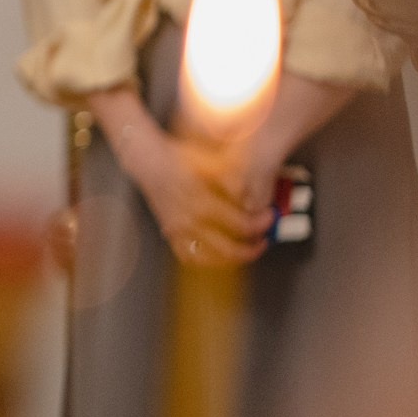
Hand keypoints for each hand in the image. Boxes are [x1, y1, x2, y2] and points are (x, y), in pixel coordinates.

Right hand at [125, 134, 269, 265]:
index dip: (260, 223)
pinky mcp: (170, 232)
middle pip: (227, 249)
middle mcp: (188, 220)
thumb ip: (233, 179)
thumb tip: (255, 195)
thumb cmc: (178, 156)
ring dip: (231, 259)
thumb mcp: (210, 160)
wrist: (148, 159)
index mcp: (200, 201)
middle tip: (263, 240)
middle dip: (251, 248)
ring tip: (246, 250)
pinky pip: (189, 255)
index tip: (269, 216)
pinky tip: (219, 255)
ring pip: (209, 258)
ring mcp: (177, 229)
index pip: (240, 224)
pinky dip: (206, 260)